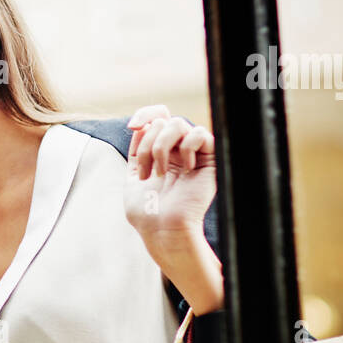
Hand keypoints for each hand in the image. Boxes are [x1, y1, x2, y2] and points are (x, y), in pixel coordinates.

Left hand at [122, 105, 223, 313]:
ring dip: (161, 147)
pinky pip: (201, 134)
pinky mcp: (210, 160)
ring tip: (160, 173)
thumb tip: (144, 123)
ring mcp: (192, 153)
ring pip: (178, 123)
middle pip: (163, 120)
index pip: (157, 115)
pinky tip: (186, 168)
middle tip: (146, 173)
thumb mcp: (132, 175)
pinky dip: (188, 146)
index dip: (145, 114)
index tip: (132, 126)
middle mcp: (176, 149)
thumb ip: (137, 147)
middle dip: (147, 144)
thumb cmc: (146, 211)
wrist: (162, 229)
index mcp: (158, 150)